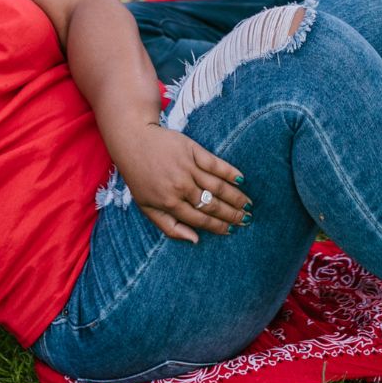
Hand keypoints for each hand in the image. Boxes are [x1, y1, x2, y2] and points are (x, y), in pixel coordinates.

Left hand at [101, 122, 249, 242]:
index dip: (218, 226)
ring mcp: (187, 168)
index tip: (232, 230)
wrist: (133, 141)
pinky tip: (242, 179)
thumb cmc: (139, 177)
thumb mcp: (146, 207)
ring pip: (217, 186)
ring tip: (248, 204)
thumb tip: (194, 240)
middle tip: (247, 219)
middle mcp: (180, 187)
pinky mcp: (192, 150)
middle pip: (212, 204)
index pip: (200, 219)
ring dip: (235, 197)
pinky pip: (215, 164)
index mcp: (169, 203)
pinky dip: (230, 172)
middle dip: (232, 214)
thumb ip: (169, 227)